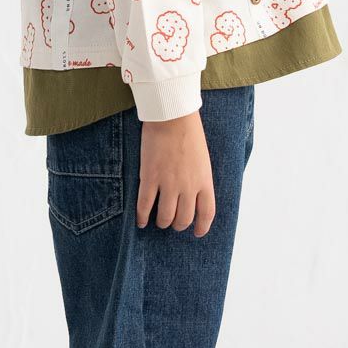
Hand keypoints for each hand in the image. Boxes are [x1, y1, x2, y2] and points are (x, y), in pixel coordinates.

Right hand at [136, 109, 214, 237]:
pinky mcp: (150, 178)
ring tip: (158, 221)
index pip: (207, 213)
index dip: (202, 227)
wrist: (172, 115)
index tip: (197, 232)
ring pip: (165, 217)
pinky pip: (145, 206)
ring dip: (162, 222)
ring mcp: (168, 184)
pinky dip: (142, 217)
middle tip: (173, 222)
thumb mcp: (202, 157)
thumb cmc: (189, 130)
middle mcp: (188, 187)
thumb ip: (199, 177)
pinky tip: (141, 221)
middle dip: (178, 224)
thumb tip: (194, 192)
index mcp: (204, 180)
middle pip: (184, 218)